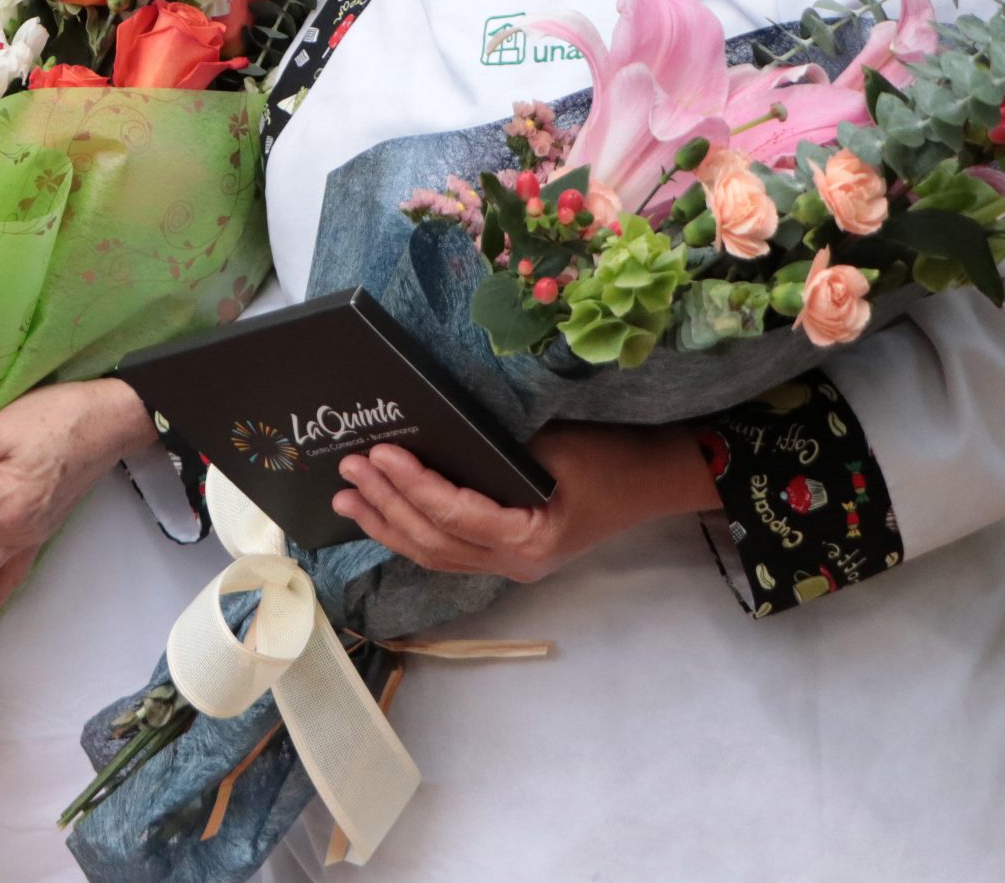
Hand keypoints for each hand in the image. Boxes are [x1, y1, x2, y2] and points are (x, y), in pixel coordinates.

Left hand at [331, 422, 720, 582]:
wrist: (656, 478)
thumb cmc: (611, 455)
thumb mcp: (553, 446)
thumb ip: (493, 452)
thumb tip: (429, 438)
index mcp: (530, 538)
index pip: (455, 515)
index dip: (413, 486)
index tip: (380, 454)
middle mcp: (515, 563)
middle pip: (434, 541)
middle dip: (386, 504)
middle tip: (348, 469)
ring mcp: (510, 565)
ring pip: (434, 554)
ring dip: (387, 523)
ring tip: (348, 496)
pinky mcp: (507, 554)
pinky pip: (448, 551)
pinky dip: (411, 532)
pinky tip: (382, 513)